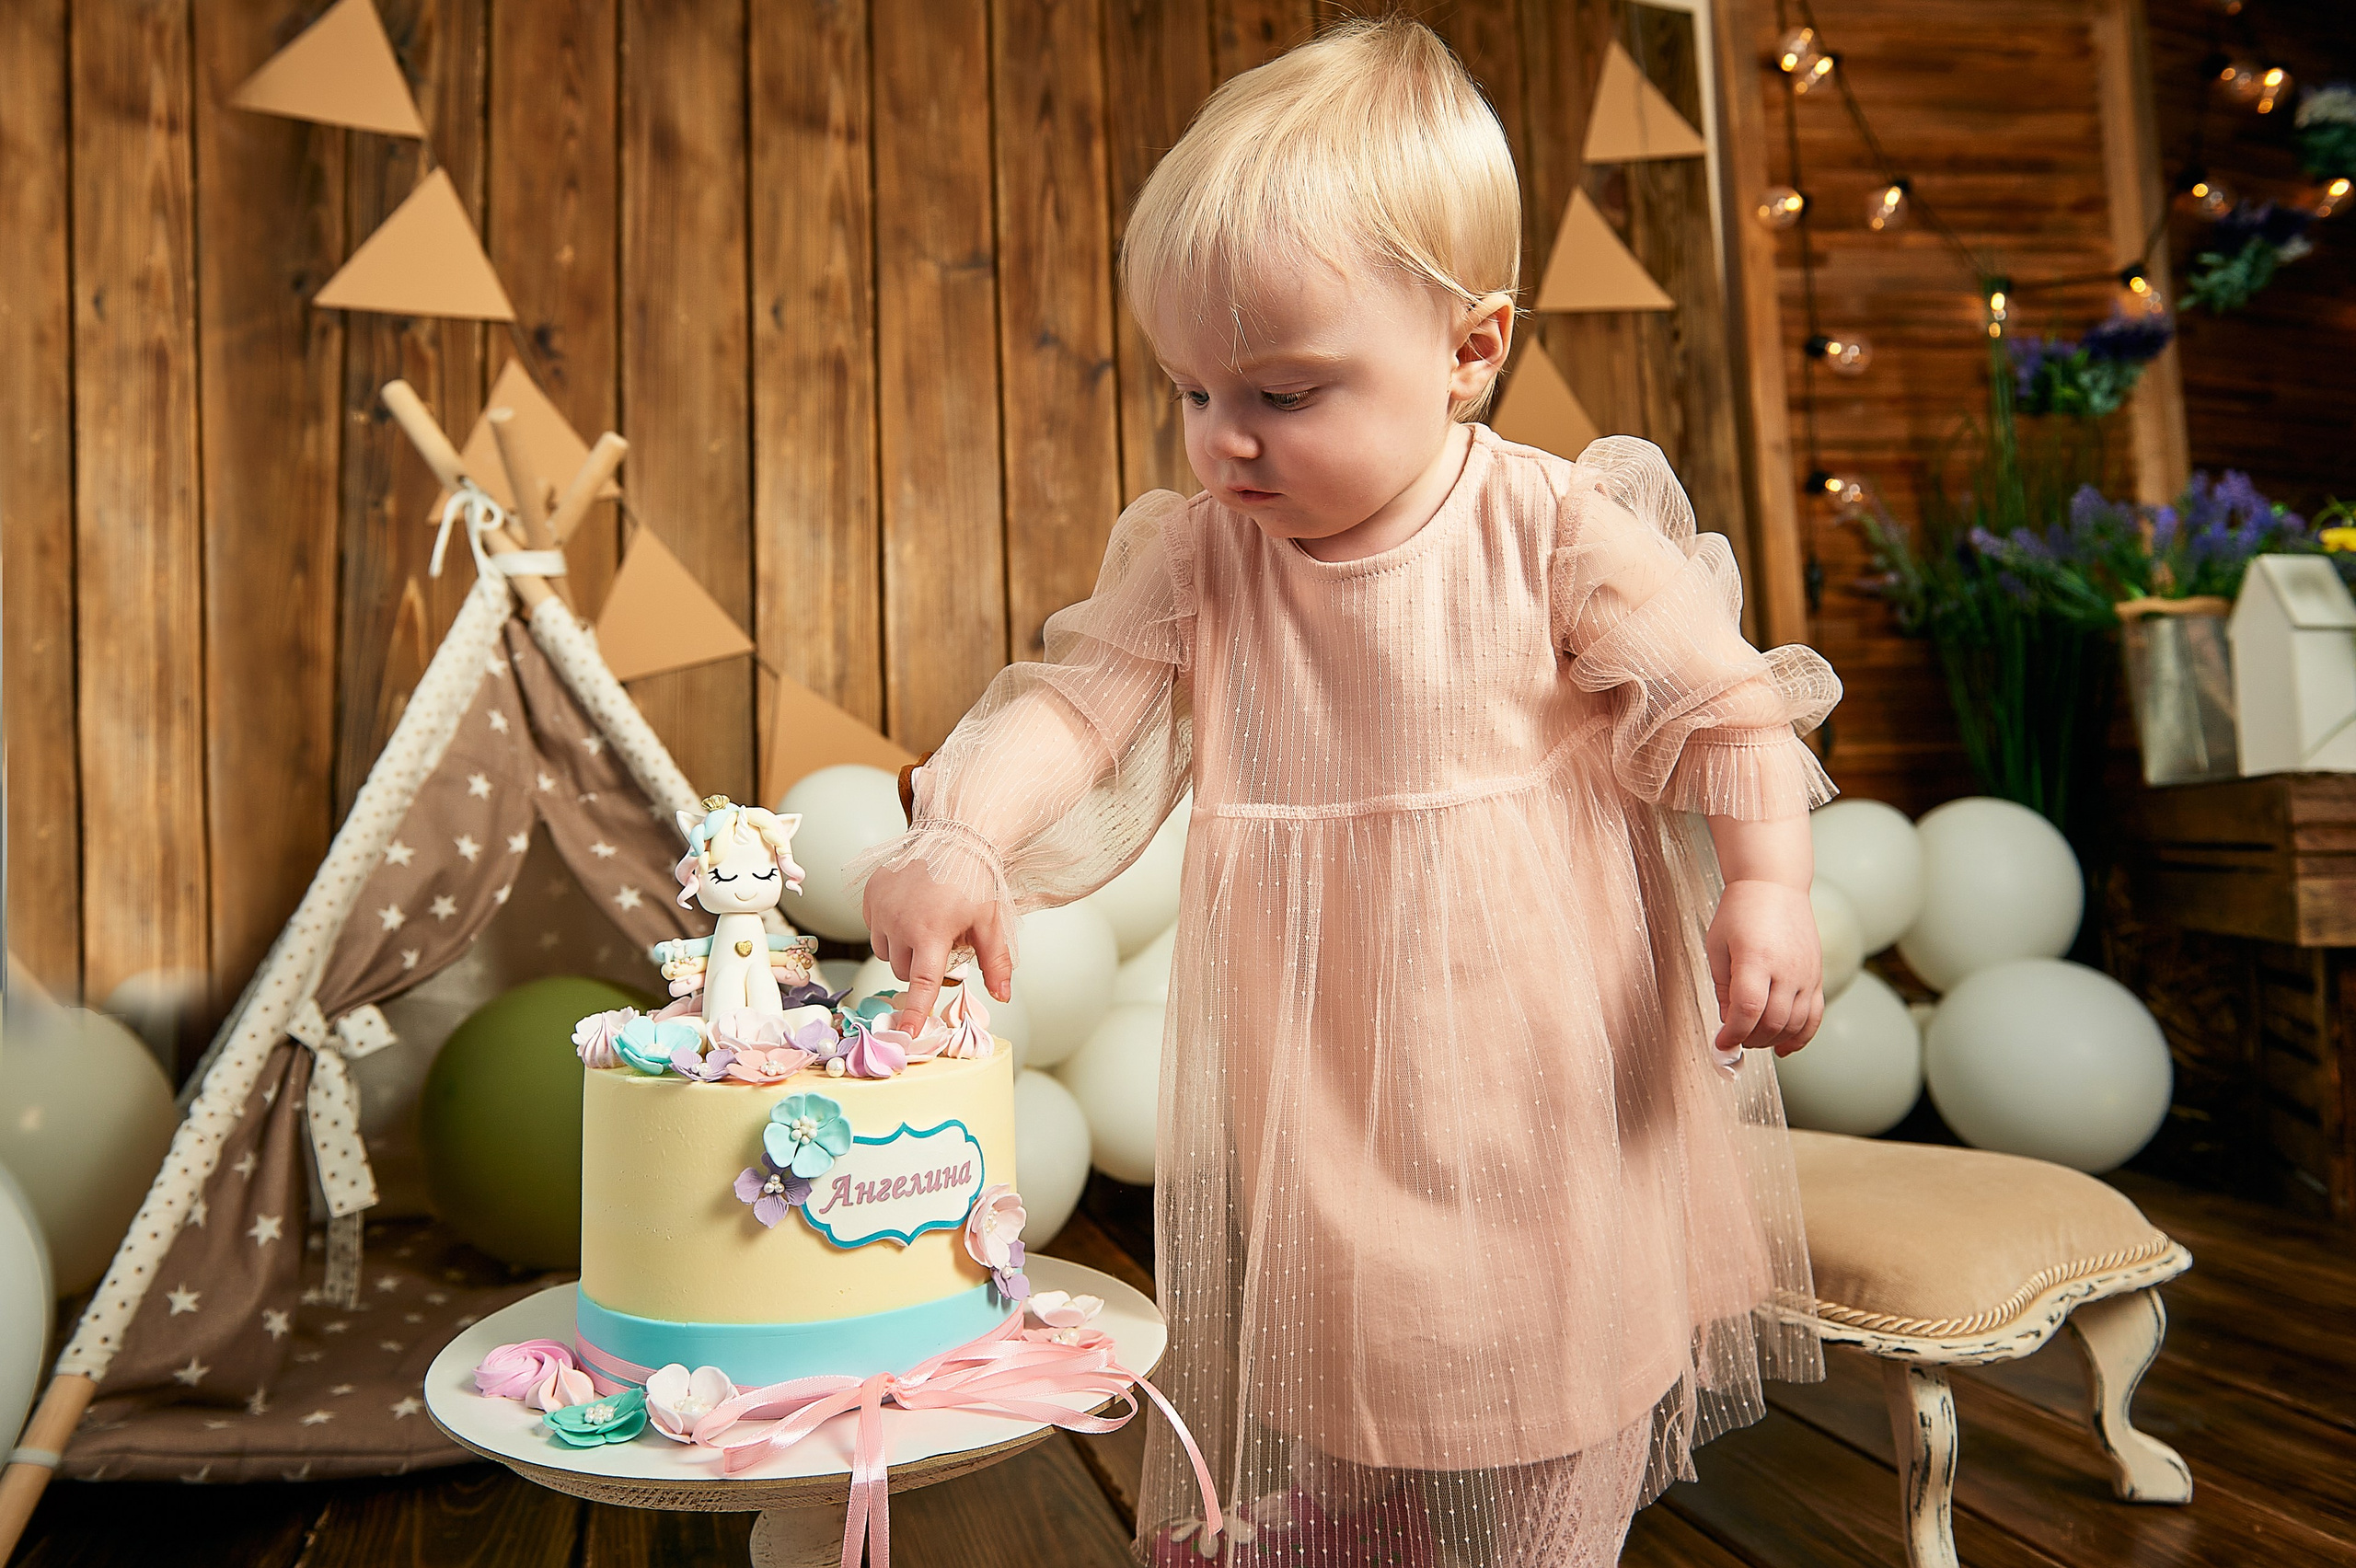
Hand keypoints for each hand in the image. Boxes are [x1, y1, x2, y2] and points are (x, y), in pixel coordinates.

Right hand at [862, 858, 1013, 1031]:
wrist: (954, 835)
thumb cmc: (974, 878)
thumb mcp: (990, 923)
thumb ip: (994, 963)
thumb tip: (1001, 996)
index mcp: (932, 933)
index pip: (922, 984)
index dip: (914, 1012)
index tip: (904, 1034)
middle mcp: (901, 923)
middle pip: (903, 970)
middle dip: (920, 967)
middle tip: (940, 945)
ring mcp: (882, 908)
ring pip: (884, 951)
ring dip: (901, 949)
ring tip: (925, 924)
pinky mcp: (871, 895)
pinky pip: (873, 926)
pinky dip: (888, 926)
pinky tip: (910, 909)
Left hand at [1706, 878, 1823, 1058]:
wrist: (1774, 885)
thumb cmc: (1740, 911)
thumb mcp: (1718, 946)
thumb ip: (1723, 987)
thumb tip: (1729, 1022)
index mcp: (1756, 958)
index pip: (1748, 1010)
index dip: (1733, 1034)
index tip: (1721, 1042)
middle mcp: (1787, 968)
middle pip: (1773, 1022)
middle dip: (1750, 1040)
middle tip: (1734, 1040)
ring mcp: (1806, 973)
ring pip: (1795, 1024)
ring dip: (1772, 1040)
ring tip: (1753, 1039)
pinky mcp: (1816, 975)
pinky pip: (1814, 1015)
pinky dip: (1801, 1037)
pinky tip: (1784, 1048)